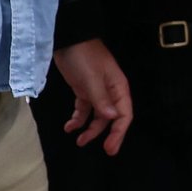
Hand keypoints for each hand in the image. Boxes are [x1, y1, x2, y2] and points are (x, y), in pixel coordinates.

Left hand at [52, 38, 131, 154]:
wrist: (67, 40)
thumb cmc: (83, 57)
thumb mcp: (91, 78)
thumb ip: (101, 99)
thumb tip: (113, 117)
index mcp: (118, 88)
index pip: (124, 114)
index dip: (119, 132)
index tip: (110, 147)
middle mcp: (110, 92)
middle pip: (113, 118)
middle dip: (107, 134)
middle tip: (102, 150)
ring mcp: (97, 91)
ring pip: (98, 116)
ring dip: (90, 129)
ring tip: (78, 141)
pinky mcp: (83, 90)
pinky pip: (84, 109)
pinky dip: (78, 119)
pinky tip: (69, 127)